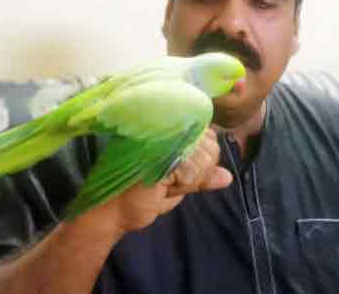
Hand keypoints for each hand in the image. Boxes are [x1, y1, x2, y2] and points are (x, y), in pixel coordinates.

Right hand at [75, 127, 232, 234]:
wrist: (111, 211)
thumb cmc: (139, 197)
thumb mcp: (176, 187)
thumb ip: (201, 178)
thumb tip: (227, 177)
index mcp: (171, 133)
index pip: (210, 137)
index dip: (203, 158)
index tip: (180, 173)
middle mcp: (167, 127)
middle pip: (211, 146)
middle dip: (198, 171)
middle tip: (169, 180)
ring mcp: (162, 136)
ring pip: (204, 157)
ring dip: (189, 179)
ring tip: (162, 183)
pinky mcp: (158, 149)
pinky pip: (192, 167)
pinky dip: (183, 182)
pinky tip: (162, 185)